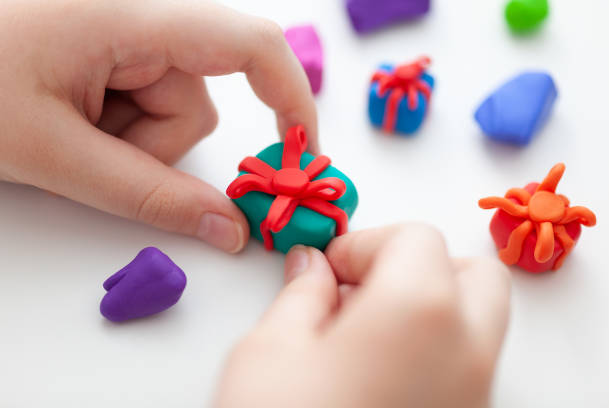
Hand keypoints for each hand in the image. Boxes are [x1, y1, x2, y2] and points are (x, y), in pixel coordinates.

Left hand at [0, 0, 316, 252]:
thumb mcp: (52, 152)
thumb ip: (148, 196)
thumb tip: (230, 229)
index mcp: (131, 16)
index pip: (250, 46)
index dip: (292, 99)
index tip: (300, 156)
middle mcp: (140, 17)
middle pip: (198, 101)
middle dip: (155, 145)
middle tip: (88, 152)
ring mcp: (125, 35)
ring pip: (172, 113)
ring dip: (130, 140)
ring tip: (64, 129)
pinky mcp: (113, 53)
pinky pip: (146, 106)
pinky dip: (118, 129)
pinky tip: (67, 116)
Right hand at [214, 224, 510, 407]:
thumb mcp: (269, 349)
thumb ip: (299, 293)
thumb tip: (310, 267)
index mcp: (420, 311)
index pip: (416, 238)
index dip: (364, 245)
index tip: (327, 272)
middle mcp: (467, 353)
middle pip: (472, 275)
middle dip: (418, 267)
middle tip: (360, 292)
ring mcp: (475, 398)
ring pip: (476, 324)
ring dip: (428, 308)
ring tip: (360, 337)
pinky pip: (464, 368)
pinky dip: (431, 351)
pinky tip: (374, 376)